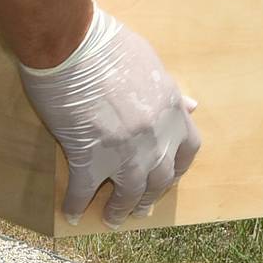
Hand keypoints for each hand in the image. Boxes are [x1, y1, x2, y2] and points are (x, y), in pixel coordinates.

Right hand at [19, 7, 200, 224]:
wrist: (71, 45)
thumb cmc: (108, 44)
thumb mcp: (152, 62)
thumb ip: (171, 91)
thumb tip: (191, 106)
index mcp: (172, 111)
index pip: (187, 149)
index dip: (178, 167)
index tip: (169, 177)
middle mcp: (155, 138)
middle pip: (160, 179)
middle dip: (150, 196)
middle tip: (142, 208)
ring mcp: (124, 152)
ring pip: (129, 193)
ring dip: (121, 210)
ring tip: (114, 219)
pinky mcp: (88, 158)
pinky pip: (83, 191)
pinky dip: (76, 205)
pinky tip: (71, 214)